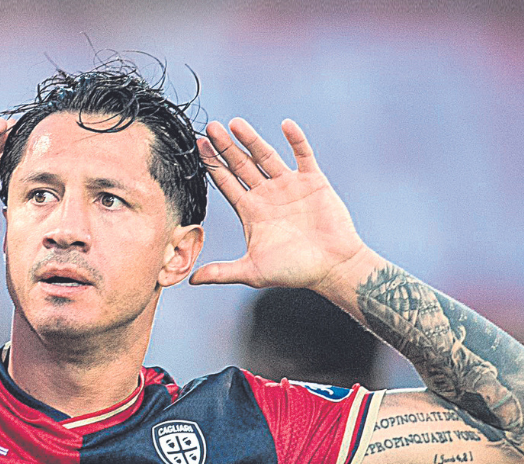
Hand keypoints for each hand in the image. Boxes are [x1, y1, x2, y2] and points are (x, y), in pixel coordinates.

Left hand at [190, 118, 366, 291]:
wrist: (332, 267)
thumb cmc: (293, 272)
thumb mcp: (252, 272)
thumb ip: (222, 272)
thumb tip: (191, 280)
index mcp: (250, 210)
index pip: (226, 182)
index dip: (211, 165)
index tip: (198, 146)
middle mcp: (267, 194)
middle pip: (241, 164)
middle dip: (225, 147)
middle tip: (210, 127)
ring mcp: (289, 185)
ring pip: (266, 155)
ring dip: (251, 139)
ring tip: (235, 123)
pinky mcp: (313, 181)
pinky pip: (303, 155)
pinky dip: (295, 140)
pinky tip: (285, 125)